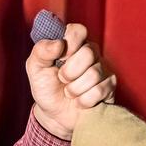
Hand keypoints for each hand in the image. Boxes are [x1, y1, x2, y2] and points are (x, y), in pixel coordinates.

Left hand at [27, 22, 116, 139]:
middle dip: (69, 72)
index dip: (68, 45)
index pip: (78, 31)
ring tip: (69, 92)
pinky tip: (79, 101)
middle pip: (88, 53)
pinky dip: (83, 100)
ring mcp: (102, 68)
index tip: (59, 58)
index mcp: (72, 43)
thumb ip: (41, 51)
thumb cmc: (46, 88)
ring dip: (74, 89)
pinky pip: (99, 90)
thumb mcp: (36, 69)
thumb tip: (58, 43)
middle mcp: (90, 52)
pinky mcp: (110, 85)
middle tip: (62, 79)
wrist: (54, 115)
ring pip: (93, 74)